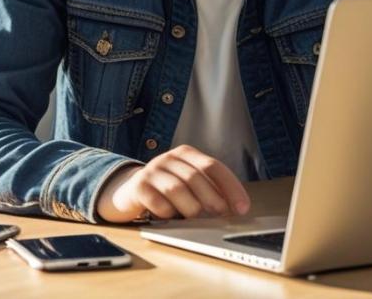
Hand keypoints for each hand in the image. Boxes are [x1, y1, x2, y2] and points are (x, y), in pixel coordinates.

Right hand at [96, 145, 250, 221]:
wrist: (130, 191)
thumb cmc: (166, 189)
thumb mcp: (188, 183)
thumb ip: (208, 189)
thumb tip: (233, 207)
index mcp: (186, 154)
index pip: (214, 166)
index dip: (231, 187)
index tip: (242, 207)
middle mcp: (168, 158)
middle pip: (195, 177)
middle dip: (212, 198)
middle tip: (221, 213)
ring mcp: (152, 171)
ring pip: (177, 189)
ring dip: (190, 207)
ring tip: (195, 217)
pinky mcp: (138, 186)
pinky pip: (157, 202)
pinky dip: (168, 213)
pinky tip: (171, 216)